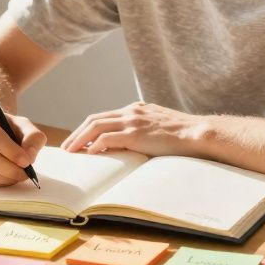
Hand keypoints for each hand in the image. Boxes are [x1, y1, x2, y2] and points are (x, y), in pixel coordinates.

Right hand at [0, 108, 46, 186]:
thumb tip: (30, 156)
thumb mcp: (20, 123)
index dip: (11, 151)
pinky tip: (6, 176)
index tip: (27, 161)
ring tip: (18, 174)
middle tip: (26, 173)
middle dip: (10, 169)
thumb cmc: (3, 126)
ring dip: (5, 178)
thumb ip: (32, 136)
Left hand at [60, 102, 207, 156]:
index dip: (88, 128)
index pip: (105, 116)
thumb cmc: (184, 135)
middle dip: (77, 132)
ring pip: (96, 126)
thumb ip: (146, 129)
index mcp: (136, 109)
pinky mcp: (135, 133)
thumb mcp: (160, 126)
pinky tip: (89, 154)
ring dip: (80, 139)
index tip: (79, 139)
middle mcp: (131, 111)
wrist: (198, 133)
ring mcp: (132, 121)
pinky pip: (107, 138)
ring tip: (71, 151)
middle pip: (94, 119)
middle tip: (67, 146)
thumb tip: (135, 144)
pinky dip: (95, 145)